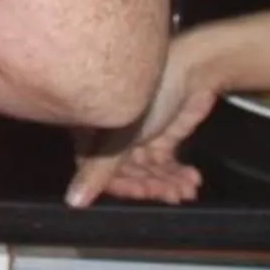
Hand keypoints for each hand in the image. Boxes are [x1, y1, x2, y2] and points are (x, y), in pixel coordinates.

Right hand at [68, 23, 222, 205]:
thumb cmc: (152, 90)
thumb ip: (100, 170)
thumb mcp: (121, 134)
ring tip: (185, 188)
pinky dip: (178, 175)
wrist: (196, 68)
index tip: (139, 194)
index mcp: (93, 127)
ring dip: (168, 183)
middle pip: (126, 173)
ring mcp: (138, 136)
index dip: (119, 185)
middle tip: (169, 192)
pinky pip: (165, 165)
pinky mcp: (161, 138)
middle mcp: (112, 133)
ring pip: (148, 172)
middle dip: (150, 185)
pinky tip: (191, 181)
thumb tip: (73, 201)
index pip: (98, 169)